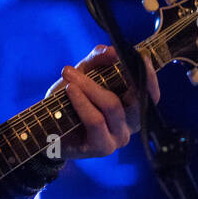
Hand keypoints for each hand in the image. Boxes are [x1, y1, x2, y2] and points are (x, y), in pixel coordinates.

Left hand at [45, 45, 159, 158]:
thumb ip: (97, 60)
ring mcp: (118, 138)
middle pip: (135, 97)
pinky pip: (96, 120)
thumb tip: (111, 51)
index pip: (151, 94)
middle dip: (112, 74)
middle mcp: (130, 125)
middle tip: (87, 63)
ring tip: (70, 78)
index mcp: (132, 108)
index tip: (142, 58)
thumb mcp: (82, 75)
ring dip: (89, 87)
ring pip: (112, 106)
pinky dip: (82, 103)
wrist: (45, 130)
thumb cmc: (69, 102)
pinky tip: (70, 91)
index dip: (150, 77)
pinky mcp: (102, 147)